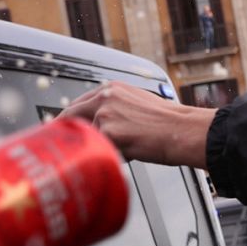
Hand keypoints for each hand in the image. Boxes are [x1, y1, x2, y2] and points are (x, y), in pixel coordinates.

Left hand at [61, 81, 213, 166]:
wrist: (184, 130)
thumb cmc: (169, 122)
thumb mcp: (139, 104)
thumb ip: (116, 109)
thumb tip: (102, 124)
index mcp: (113, 89)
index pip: (79, 103)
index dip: (69, 119)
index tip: (63, 128)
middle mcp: (106, 97)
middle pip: (71, 116)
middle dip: (65, 133)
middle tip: (62, 147)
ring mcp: (105, 113)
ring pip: (88, 137)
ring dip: (98, 147)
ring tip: (126, 149)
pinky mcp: (109, 132)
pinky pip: (101, 151)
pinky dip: (111, 156)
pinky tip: (130, 153)